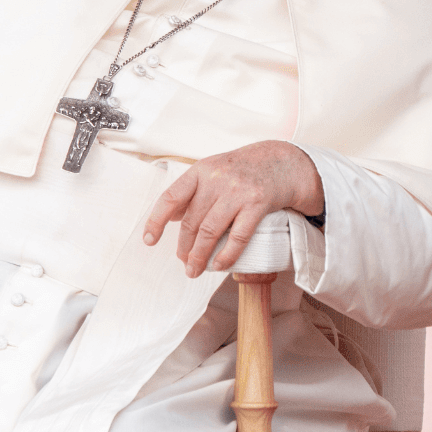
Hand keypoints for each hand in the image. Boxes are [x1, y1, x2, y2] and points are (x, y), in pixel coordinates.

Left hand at [142, 141, 322, 277]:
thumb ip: (192, 191)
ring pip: (210, 231)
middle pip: (191, 221)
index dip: (156, 220)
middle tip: (183, 262)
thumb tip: (169, 216)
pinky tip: (219, 265)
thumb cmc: (243, 169)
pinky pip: (238, 236)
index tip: (149, 240)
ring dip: (199, 256)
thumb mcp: (214, 170)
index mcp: (201, 170)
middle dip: (184, 248)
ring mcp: (238, 191)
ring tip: (194, 270)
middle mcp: (217, 179)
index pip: (171, 197)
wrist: (282, 162)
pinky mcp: (258, 203)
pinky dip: (226, 255)